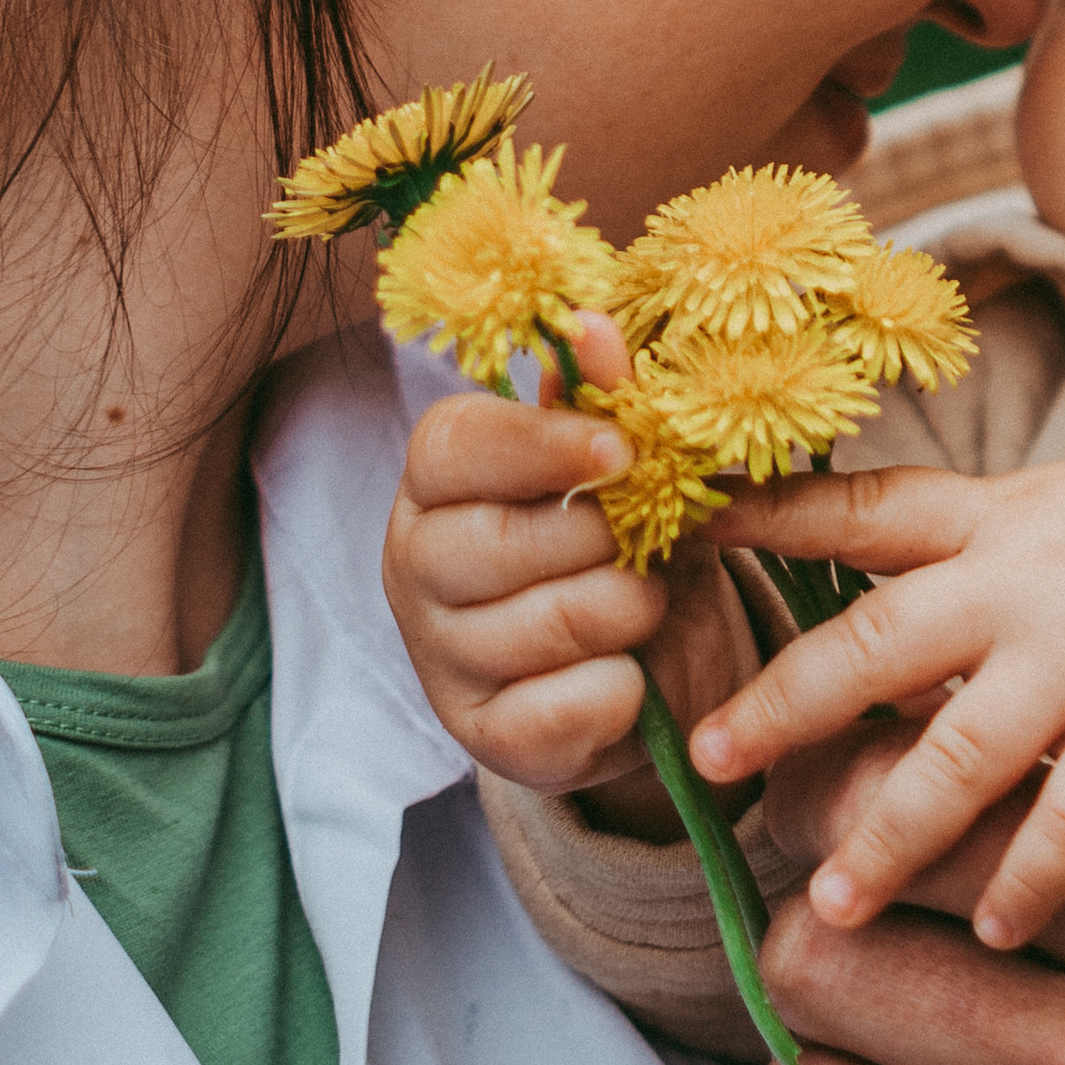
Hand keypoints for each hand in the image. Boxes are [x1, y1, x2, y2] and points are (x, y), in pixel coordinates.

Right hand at [381, 312, 761, 836]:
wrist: (647, 664)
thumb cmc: (621, 540)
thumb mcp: (624, 469)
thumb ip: (605, 402)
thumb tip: (593, 325)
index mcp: (439, 483)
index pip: (453, 446)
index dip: (540, 444)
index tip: (619, 450)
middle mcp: (415, 568)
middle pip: (503, 542)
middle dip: (606, 540)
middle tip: (649, 541)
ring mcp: (440, 660)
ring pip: (550, 623)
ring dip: (631, 609)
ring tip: (646, 603)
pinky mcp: (484, 740)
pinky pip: (571, 704)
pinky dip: (624, 688)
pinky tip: (627, 674)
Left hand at [689, 447, 1064, 948]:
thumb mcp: (1052, 511)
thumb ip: (957, 559)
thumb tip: (847, 628)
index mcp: (993, 519)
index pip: (862, 508)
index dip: (768, 516)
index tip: (683, 534)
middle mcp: (1025, 582)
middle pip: (880, 639)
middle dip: (789, 702)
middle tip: (709, 760)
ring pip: (965, 749)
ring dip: (894, 833)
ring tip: (833, 906)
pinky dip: (1034, 877)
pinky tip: (994, 934)